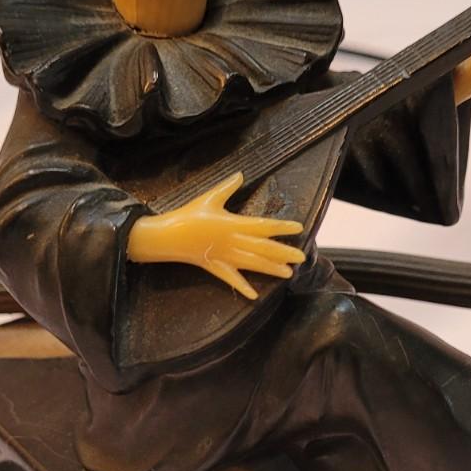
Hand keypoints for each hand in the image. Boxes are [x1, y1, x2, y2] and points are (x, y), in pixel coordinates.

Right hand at [127, 171, 304, 299]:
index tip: (299, 228)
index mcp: (233, 224)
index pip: (263, 225)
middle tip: (302, 257)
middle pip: (263, 248)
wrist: (168, 235)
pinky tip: (254, 296)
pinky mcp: (215, 267)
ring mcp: (225, 257)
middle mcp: (233, 242)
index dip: (282, 227)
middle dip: (283, 253)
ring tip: (288, 274)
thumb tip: (240, 174)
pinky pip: (231, 279)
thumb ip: (227, 187)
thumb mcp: (209, 198)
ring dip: (271, 269)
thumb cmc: (188, 215)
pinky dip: (242, 286)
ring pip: (253, 264)